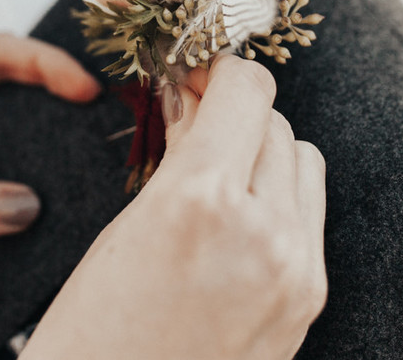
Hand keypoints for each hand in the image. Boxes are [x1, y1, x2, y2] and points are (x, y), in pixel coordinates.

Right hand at [22, 56, 326, 359]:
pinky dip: (280, 196)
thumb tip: (197, 101)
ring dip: (265, 150)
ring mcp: (296, 271)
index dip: (220, 70)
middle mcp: (264, 233)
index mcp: (202, 202)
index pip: (247, 89)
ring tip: (220, 169)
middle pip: (274, 122)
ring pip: (302, 160)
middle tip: (197, 119)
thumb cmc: (92, 334)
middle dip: (234, 111)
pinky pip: (309, 213)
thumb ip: (178, 154)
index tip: (198, 75)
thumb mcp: (126, 226)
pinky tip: (240, 214)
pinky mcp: (307, 300)